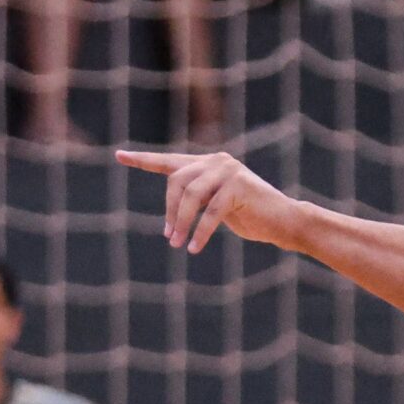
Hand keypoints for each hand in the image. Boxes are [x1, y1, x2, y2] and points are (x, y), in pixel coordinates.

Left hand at [117, 149, 300, 252]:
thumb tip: (173, 209)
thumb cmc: (251, 217)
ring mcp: (229, 171)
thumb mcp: (218, 206)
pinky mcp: (239, 187)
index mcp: (208, 163)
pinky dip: (201, 231)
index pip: (170, 161)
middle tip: (169, 237)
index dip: (143, 160)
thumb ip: (198, 199)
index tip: (119, 155)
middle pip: (177, 181)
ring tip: (178, 244)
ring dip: (181, 222)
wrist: (284, 222)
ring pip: (192, 195)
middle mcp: (217, 161)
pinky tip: (195, 247)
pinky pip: (212, 211)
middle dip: (170, 211)